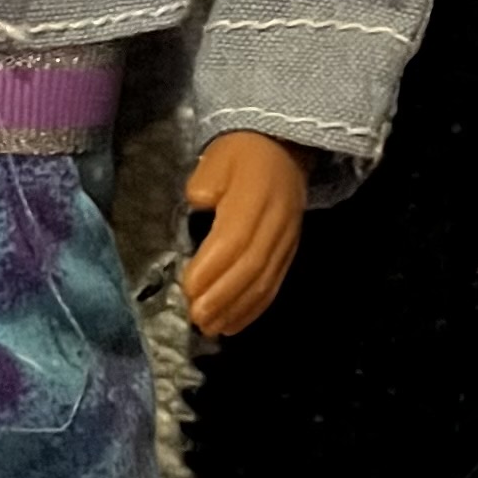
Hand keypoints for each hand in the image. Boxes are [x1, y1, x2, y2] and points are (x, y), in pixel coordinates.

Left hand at [180, 131, 309, 338]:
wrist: (283, 149)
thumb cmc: (240, 155)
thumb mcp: (216, 158)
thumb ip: (206, 181)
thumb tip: (199, 202)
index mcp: (256, 197)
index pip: (234, 239)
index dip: (212, 267)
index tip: (188, 288)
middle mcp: (276, 222)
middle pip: (251, 266)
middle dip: (222, 297)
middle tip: (197, 318)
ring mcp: (287, 240)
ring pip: (264, 281)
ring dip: (236, 309)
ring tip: (211, 328)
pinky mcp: (290, 252)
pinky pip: (274, 284)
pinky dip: (254, 308)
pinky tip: (233, 324)